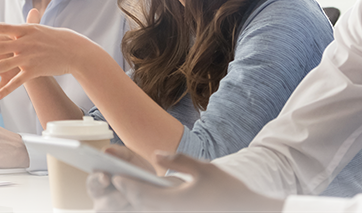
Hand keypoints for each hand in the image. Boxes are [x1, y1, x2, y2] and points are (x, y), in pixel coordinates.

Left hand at [0, 9, 103, 104]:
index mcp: (23, 30)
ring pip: (4, 65)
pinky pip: (17, 82)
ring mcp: (28, 57)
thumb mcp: (37, 29)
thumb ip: (23, 26)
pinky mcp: (34, 70)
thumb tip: (12, 21)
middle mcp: (24, 42)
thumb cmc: (54, 38)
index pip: (2, 28)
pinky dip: (5, 90)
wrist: (73, 50)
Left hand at [87, 148, 284, 211]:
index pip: (141, 194)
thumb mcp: (204, 168)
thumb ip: (177, 160)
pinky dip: (150, 206)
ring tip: (125, 189)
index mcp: (176, 202)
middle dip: (126, 193)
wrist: (248, 210)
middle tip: (113, 180)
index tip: (114, 176)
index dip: (125, 185)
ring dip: (137, 201)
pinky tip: (146, 198)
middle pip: (141, 206)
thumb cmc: (228, 190)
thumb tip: (155, 154)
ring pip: (150, 211)